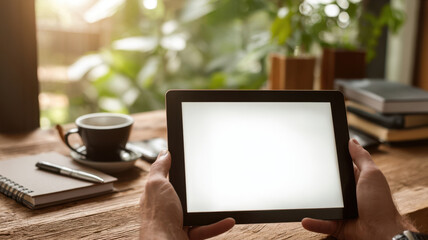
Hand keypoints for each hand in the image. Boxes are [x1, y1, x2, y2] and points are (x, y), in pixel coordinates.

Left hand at [139, 150, 234, 239]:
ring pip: (199, 213)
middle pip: (185, 197)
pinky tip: (228, 220)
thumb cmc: (157, 218)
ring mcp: (179, 223)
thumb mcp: (156, 184)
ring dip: (212, 210)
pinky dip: (218, 225)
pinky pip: (207, 228)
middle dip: (198, 193)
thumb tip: (164, 154)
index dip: (180, 173)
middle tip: (212, 183)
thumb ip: (159, 169)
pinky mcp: (190, 235)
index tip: (194, 165)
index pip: (170, 180)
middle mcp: (167, 209)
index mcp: (159, 195)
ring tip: (223, 203)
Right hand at [301, 139, 416, 239]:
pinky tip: (305, 218)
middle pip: (328, 185)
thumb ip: (361, 157)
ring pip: (322, 204)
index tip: (315, 154)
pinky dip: (313, 222)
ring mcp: (341, 210)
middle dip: (317, 182)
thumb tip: (352, 141)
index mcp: (357, 181)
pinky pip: (321, 222)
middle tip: (304, 175)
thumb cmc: (381, 205)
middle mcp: (348, 196)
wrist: (380, 233)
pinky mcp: (336, 224)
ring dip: (313, 203)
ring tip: (302, 198)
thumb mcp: (372, 174)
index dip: (329, 162)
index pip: (340, 169)